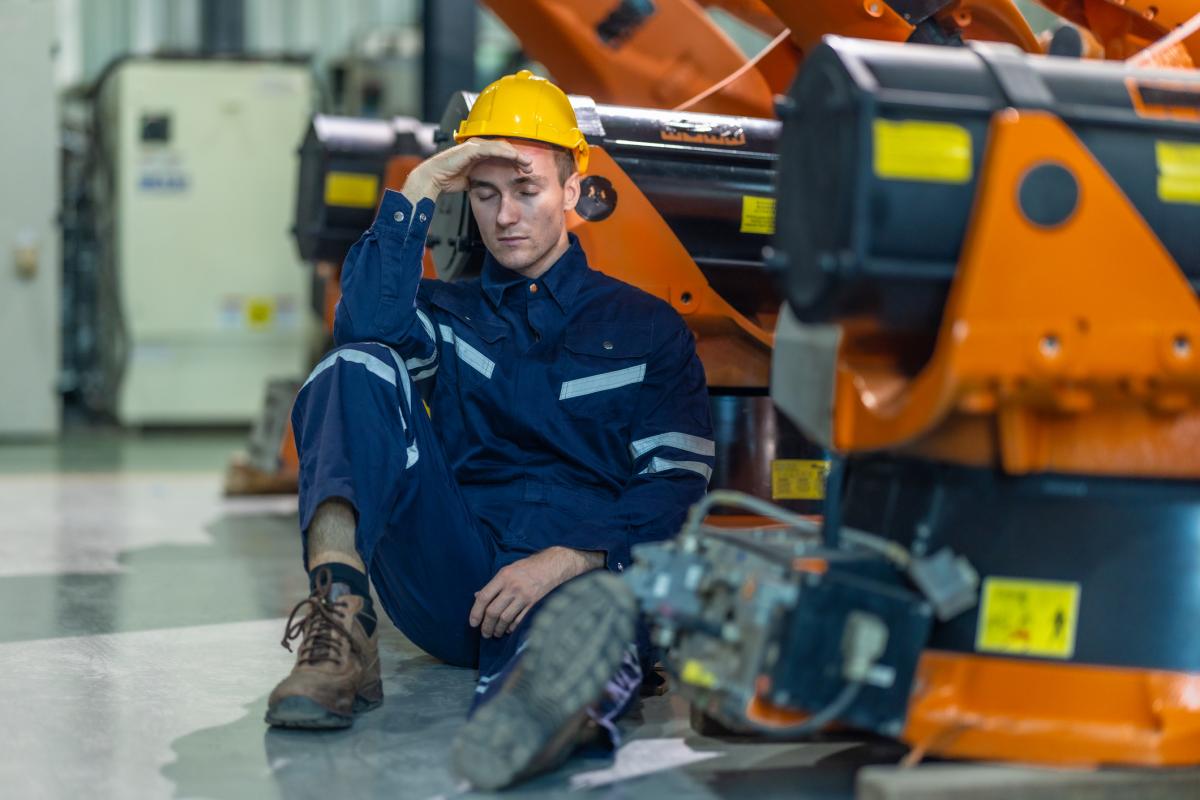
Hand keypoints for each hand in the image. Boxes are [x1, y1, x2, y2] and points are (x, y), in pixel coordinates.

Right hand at [401, 139, 532, 203]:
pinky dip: (504, 152)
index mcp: (478, 154)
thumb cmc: (447, 179)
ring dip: (515, 154)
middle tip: (530, 166)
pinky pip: (492, 148)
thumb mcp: (470, 180)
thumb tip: (489, 187)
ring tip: (526, 162)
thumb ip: (480, 179)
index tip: (525, 169)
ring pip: (501, 147)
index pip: (501, 154)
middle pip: (504, 148)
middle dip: (518, 157)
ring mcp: (474, 146)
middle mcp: (477, 147)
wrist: (433, 179)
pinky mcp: (471, 149)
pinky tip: (514, 157)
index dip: (514, 160)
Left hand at [469, 546, 604, 637]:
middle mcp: (513, 587)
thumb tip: (477, 596)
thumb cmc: (528, 568)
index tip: (473, 623)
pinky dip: (512, 628)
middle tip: (484, 633)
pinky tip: (509, 630)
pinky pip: (519, 620)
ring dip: (498, 629)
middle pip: (493, 611)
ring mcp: (524, 596)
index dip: (475, 612)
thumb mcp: (508, 570)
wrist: (552, 566)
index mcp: (503, 576)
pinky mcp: (534, 604)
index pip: (484, 597)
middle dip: (486, 626)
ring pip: (505, 619)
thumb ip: (493, 584)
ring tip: (496, 633)